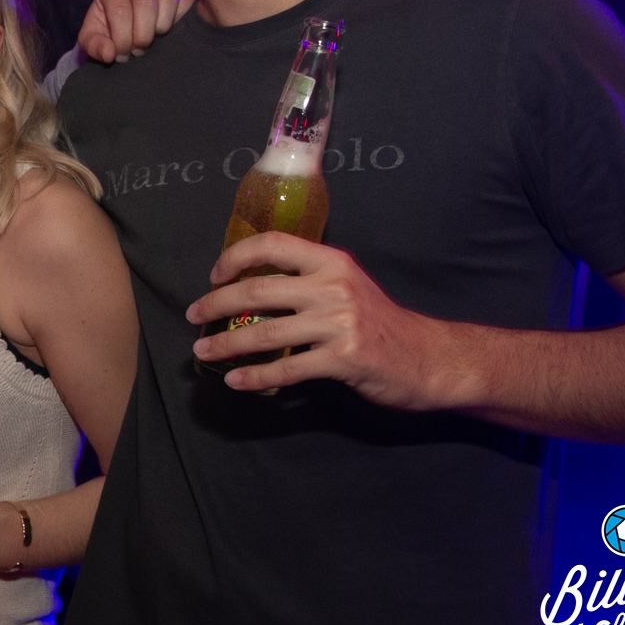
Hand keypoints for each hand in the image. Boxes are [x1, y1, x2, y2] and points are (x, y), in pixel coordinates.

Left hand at [77, 0, 195, 63]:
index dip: (122, 37)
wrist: (119, 33)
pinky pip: (184, 0)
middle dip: (142, 35)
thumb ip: (95, 47)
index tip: (121, 54)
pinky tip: (169, 32)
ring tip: (152, 40)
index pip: (120, 10)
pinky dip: (180, 17)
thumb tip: (109, 53)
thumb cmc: (103, 33)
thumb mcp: (90, 42)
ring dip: (162, 26)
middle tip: (137, 51)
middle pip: (145, 3)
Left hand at [188, 233, 458, 408]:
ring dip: (226, 343)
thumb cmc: (381, 323)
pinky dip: (256, 377)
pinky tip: (237, 381)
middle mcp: (333, 286)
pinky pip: (286, 368)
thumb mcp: (349, 286)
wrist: (430, 358)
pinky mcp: (343, 358)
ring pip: (265, 332)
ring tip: (204, 350)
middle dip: (217, 303)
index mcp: (332, 261)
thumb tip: (253, 285)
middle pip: (257, 289)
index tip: (215, 275)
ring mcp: (338, 323)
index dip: (236, 256)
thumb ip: (309, 280)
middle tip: (195, 315)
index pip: (274, 244)